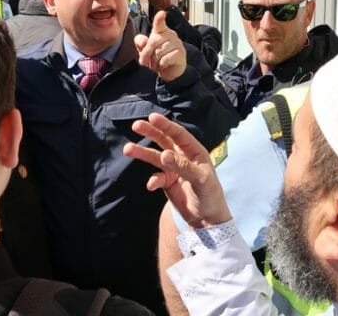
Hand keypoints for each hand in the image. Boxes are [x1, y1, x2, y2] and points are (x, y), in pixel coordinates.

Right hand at [124, 113, 231, 227]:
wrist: (207, 219)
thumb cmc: (210, 196)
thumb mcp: (201, 180)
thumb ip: (182, 166)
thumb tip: (163, 154)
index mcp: (194, 151)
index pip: (178, 134)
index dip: (165, 125)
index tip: (151, 117)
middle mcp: (182, 156)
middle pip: (164, 140)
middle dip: (150, 132)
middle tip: (136, 125)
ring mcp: (173, 169)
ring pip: (155, 157)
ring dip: (142, 153)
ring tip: (127, 149)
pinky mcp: (167, 182)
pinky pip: (156, 177)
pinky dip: (153, 180)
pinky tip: (151, 185)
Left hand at [134, 11, 185, 81]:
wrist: (169, 70)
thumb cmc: (157, 57)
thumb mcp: (144, 50)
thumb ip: (140, 43)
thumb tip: (143, 41)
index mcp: (161, 31)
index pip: (160, 23)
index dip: (159, 19)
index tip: (161, 13)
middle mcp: (171, 35)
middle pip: (153, 41)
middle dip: (146, 54)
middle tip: (144, 62)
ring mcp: (177, 43)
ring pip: (160, 51)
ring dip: (154, 61)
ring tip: (155, 65)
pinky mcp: (181, 53)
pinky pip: (166, 59)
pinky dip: (161, 65)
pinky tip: (163, 66)